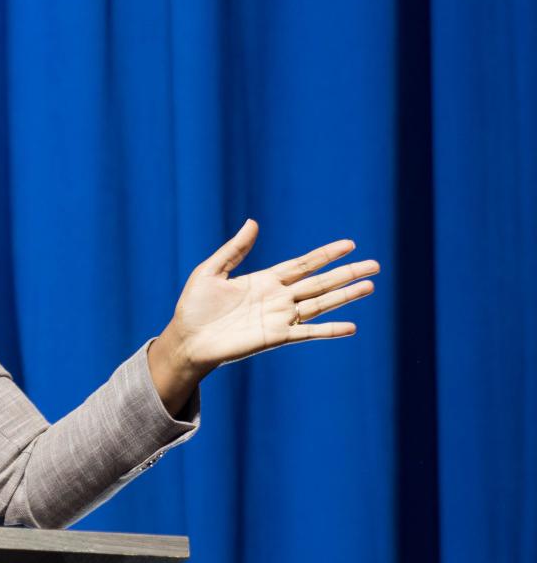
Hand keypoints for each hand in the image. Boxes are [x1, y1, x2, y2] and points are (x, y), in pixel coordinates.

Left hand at [149, 220, 378, 410]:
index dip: (326, 254)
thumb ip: (234, 250)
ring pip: (320, 304)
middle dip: (346, 273)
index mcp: (264, 280)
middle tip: (375, 265)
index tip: (350, 244)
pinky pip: (307, 332)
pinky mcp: (275, 337)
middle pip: (319, 282)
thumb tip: (253, 222)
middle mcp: (277, 298)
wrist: (186, 340)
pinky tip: (351, 327)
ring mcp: (279, 318)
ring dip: (345, 295)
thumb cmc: (194, 307)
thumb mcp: (210, 272)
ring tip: (370, 286)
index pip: (303, 264)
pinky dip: (329, 330)